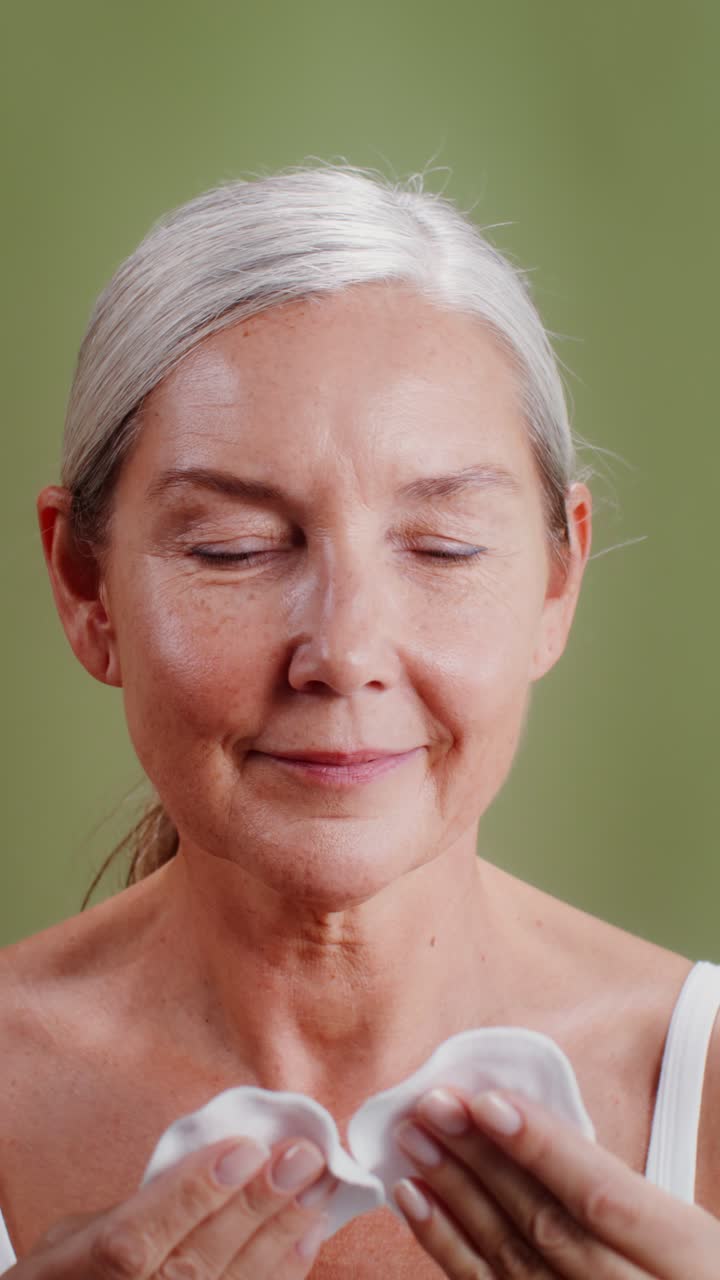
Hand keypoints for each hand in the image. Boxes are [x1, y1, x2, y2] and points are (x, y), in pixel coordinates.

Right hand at [10, 1133, 336, 1276]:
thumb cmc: (68, 1276)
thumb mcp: (71, 1236)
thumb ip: (134, 1208)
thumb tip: (214, 1162)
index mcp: (70, 1276)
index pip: (134, 1241)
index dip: (192, 1197)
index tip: (244, 1148)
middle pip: (193, 1268)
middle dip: (254, 1208)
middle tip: (302, 1157)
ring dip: (280, 1237)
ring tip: (318, 1186)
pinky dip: (283, 1272)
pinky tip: (308, 1233)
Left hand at [391, 1086, 718, 1277]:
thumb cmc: (686, 1267)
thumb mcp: (686, 1231)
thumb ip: (621, 1189)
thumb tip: (530, 1124)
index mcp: (682, 1257)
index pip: (603, 1196)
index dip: (543, 1148)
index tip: (489, 1101)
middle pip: (546, 1224)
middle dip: (483, 1160)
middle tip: (433, 1104)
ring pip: (510, 1259)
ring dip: (453, 1193)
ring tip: (413, 1139)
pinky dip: (446, 1245)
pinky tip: (415, 1200)